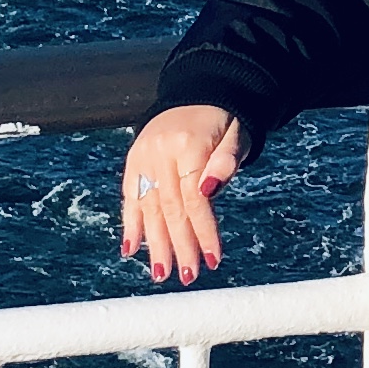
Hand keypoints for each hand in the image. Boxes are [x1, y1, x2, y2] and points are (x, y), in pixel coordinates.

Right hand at [122, 105, 247, 283]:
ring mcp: (143, 157)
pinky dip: (131, 224)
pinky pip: (131, 196)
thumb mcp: (237, 135)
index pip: (195, 199)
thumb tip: (208, 191)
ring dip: (154, 243)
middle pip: (170, 207)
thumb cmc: (225, 121)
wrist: (198, 92)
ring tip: (161, 273)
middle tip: (187, 275)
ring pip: (148, 206)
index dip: (203, 231)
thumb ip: (226, 161)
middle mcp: (160, 152)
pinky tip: (131, 249)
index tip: (212, 259)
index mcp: (188, 145)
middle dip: (179, 245)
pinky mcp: (134, 161)